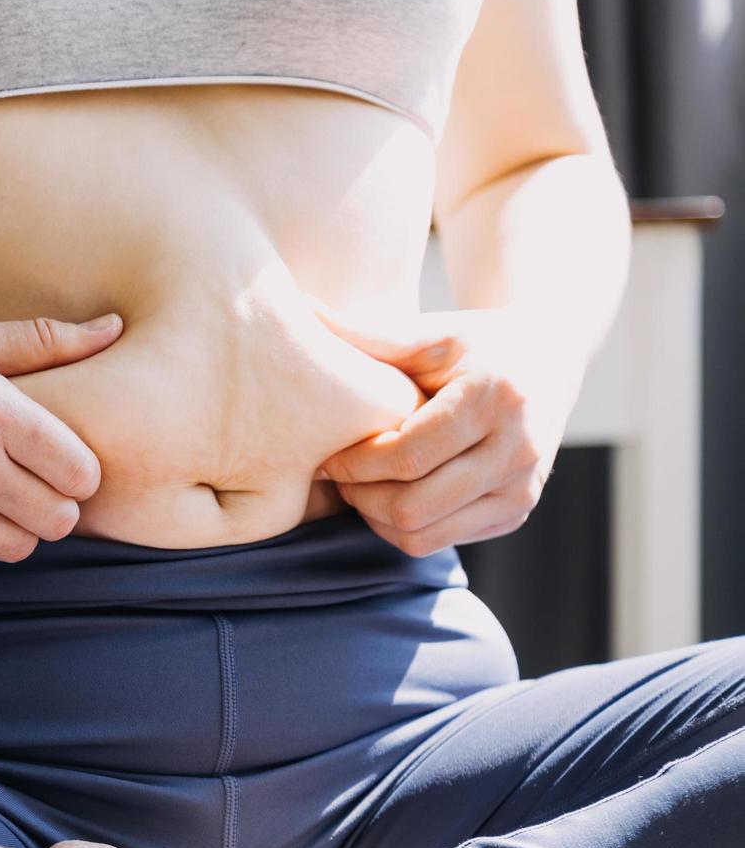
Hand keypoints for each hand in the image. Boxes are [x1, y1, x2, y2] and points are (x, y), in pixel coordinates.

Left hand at [315, 306, 584, 556]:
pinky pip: (443, 539)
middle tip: (335, 476)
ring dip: (377, 518)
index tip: (324, 456)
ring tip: (357, 486)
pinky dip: (404, 527)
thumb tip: (298, 308)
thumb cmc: (476, 342)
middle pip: (413, 506)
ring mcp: (523, 487)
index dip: (353, 464)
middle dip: (360, 497)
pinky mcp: (517, 511)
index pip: (406, 457)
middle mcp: (518, 449)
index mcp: (496, 399)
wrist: (550, 357)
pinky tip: (388, 494)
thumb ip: (366, 332)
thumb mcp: (429, 331)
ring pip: (424, 534)